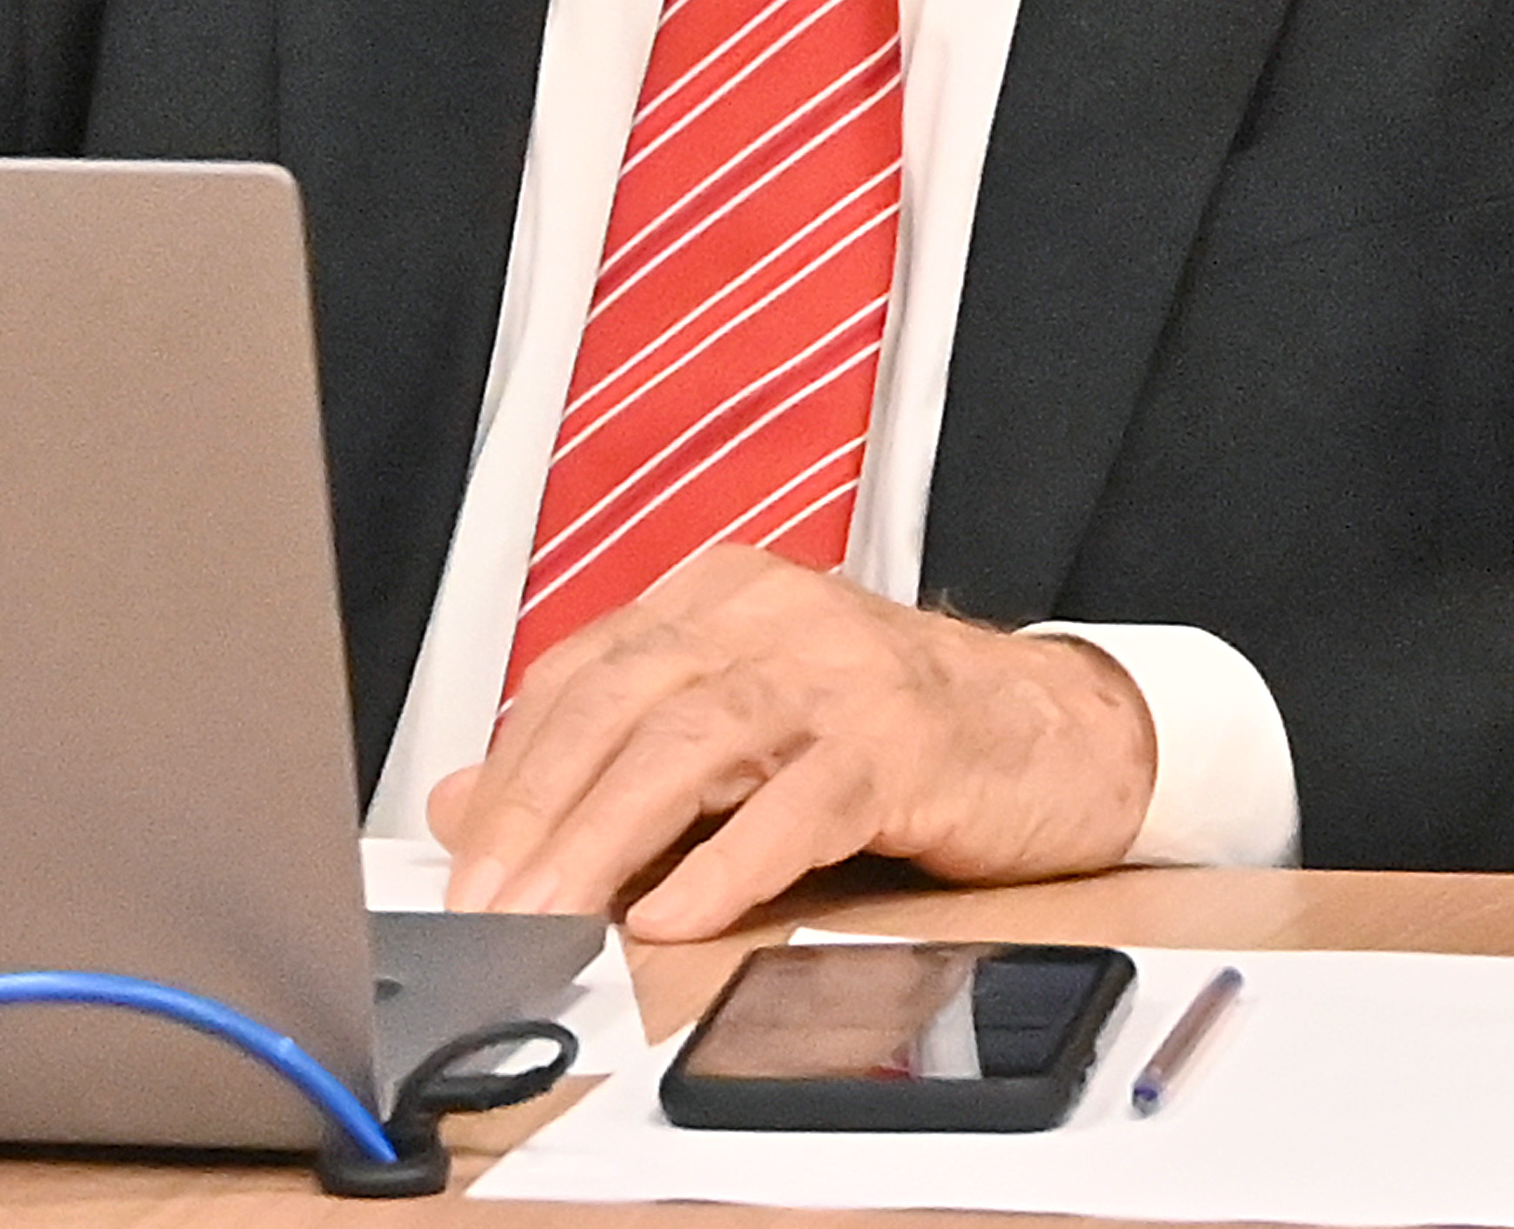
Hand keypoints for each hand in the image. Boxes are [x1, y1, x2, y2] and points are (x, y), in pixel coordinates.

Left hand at [423, 547, 1153, 939]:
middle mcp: (768, 616)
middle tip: (483, 906)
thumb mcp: (735, 729)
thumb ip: (608, 755)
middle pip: (618, 705)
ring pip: (690, 747)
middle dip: (536, 813)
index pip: (578, 675)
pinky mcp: (900, 745)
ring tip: (551, 918)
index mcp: (715, 597)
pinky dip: (724, 866)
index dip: (509, 772)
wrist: (1053, 731)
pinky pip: (796, 806)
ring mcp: (838, 674)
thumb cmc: (884, 730)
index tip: (460, 862)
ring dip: (605, 842)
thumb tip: (460, 800)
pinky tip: (671, 917)